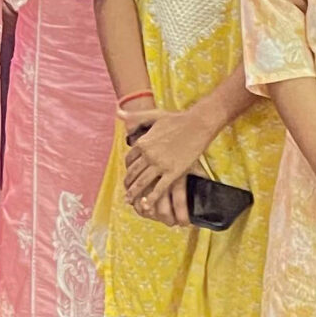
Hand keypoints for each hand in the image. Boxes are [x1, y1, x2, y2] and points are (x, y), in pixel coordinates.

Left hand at [122, 107, 216, 225]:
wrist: (198, 124)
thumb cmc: (177, 119)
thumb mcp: (153, 115)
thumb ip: (134, 116)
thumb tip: (117, 112)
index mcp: (143, 142)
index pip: (129, 159)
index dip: (127, 168)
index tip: (128, 174)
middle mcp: (148, 155)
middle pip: (133, 172)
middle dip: (128, 183)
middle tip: (125, 192)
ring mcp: (160, 164)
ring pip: (142, 182)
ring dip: (134, 193)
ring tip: (130, 200)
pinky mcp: (173, 172)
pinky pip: (159, 188)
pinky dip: (151, 198)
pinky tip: (146, 204)